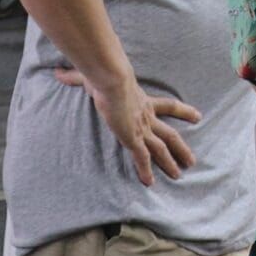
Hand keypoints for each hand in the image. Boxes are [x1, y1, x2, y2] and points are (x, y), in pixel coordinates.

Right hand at [55, 67, 200, 187]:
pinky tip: (150, 182)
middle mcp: (147, 117)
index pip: (168, 106)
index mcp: (144, 101)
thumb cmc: (105, 75)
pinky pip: (142, 158)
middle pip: (170, 134)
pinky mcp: (133, 137)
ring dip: (170, 162)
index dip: (183, 112)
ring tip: (180, 174)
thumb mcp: (93, 77)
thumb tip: (57, 73)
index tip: (198, 116)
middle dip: (181, 148)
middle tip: (192, 160)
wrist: (111, 80)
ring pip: (161, 148)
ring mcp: (141, 128)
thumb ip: (76, 77)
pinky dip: (146, 170)